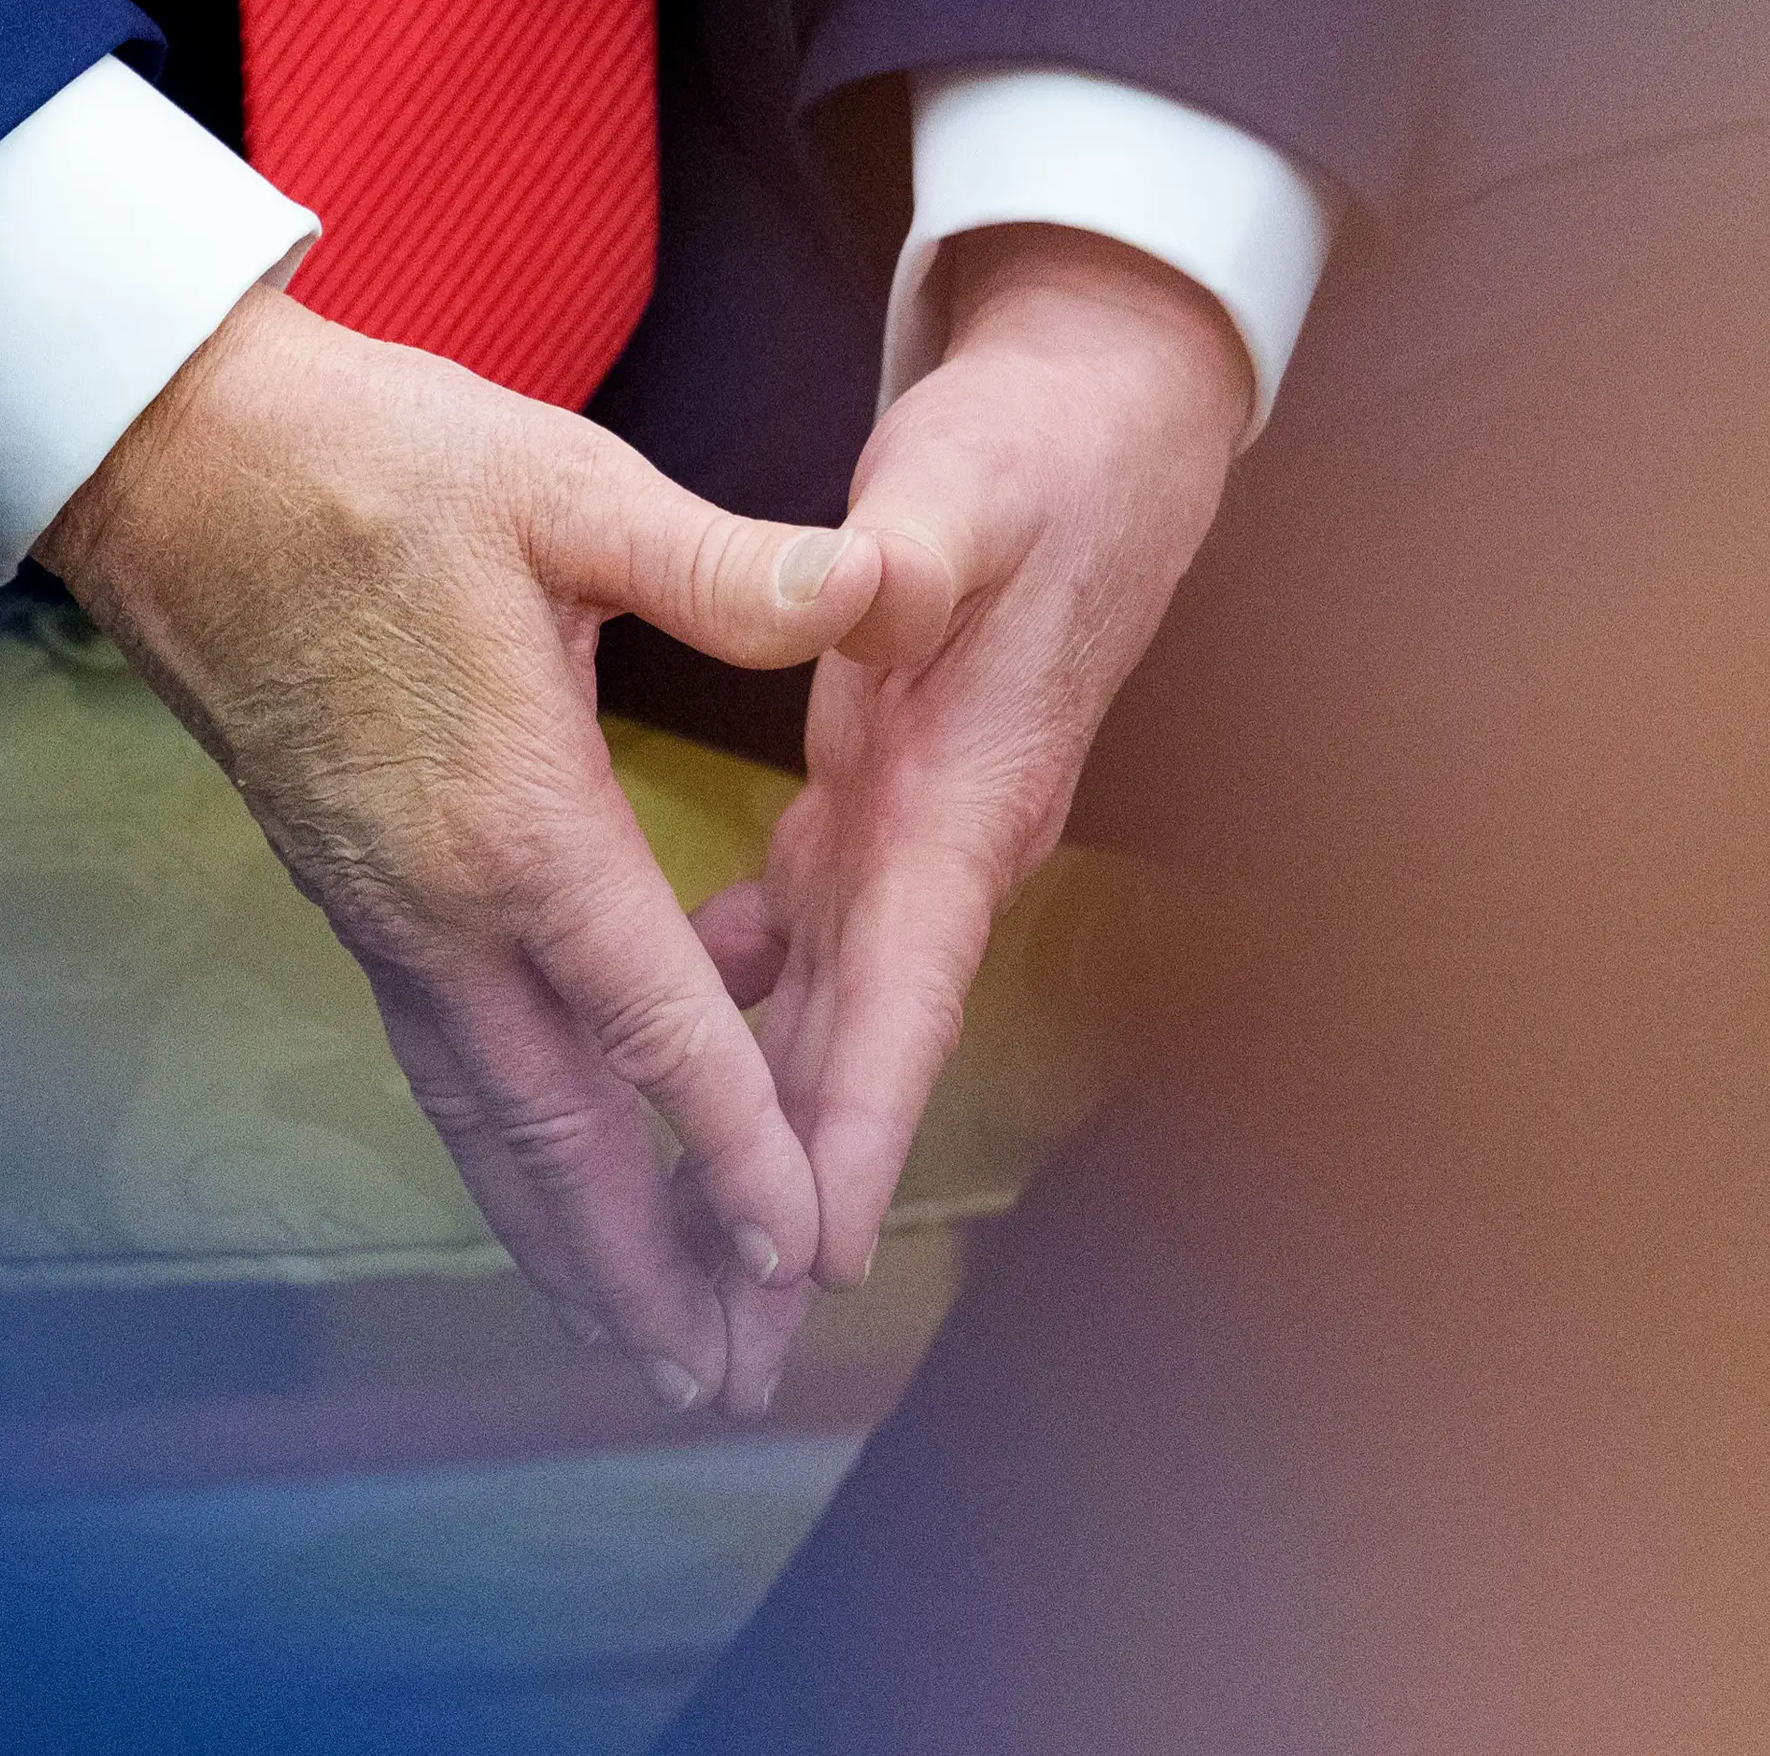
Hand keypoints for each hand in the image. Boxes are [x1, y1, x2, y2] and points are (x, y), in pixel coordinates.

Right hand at [37, 287, 882, 1409]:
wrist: (168, 459)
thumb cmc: (367, 458)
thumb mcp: (564, 483)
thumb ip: (727, 563)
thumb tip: (875, 588)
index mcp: (515, 822)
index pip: (650, 1028)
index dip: (732, 1148)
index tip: (795, 1256)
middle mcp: (437, 905)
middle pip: (553, 1134)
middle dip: (640, 1269)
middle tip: (714, 1384)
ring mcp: (379, 911)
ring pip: (482, 1119)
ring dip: (562, 1239)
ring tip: (635, 1343)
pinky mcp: (347, 892)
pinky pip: (440, 1061)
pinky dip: (504, 1148)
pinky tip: (541, 1176)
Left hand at [695, 226, 1249, 1407]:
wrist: (1110, 418)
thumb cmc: (1039, 455)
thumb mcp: (967, 488)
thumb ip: (911, 551)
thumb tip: (878, 586)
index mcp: (962, 796)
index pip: (901, 990)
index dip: (849, 1120)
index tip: (798, 1255)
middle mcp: (945, 843)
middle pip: (860, 1051)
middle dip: (790, 1199)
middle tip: (715, 1351)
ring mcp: (913, 827)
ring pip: (826, 1012)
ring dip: (761, 1132)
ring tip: (681, 1266)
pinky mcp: (881, 792)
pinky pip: (801, 932)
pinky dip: (734, 998)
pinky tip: (659, 1034)